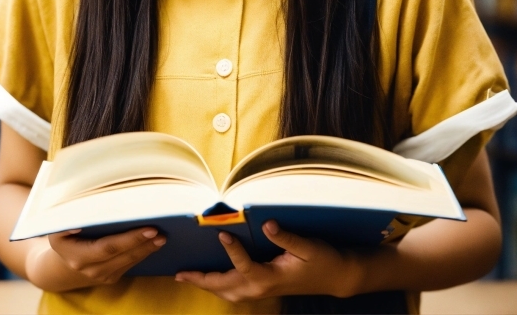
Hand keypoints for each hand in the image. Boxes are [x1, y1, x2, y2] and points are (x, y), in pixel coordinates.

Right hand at [26, 227, 165, 291]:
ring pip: (129, 262)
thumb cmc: (63, 238)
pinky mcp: (111, 277)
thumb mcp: (57, 230)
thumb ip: (67, 224)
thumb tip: (80, 222)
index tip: (149, 229)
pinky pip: (129, 265)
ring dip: (147, 250)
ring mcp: (102, 276)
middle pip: (123, 256)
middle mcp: (92, 269)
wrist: (61, 266)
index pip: (109, 247)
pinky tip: (154, 244)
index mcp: (78, 256)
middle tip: (161, 232)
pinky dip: (142, 253)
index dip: (130, 239)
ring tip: (163, 237)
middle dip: (143, 244)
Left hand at [175, 221, 361, 302]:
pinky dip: (219, 286)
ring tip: (187, 276)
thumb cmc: (323, 260)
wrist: (335, 277)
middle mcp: (262, 287)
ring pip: (229, 292)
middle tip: (181, 273)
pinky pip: (235, 291)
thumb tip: (266, 224)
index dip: (233, 251)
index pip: (246, 266)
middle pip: (227, 287)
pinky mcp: (263, 288)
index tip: (222, 232)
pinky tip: (211, 278)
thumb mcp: (308, 246)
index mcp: (271, 277)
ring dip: (208, 285)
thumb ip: (286, 237)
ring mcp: (262, 291)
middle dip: (203, 280)